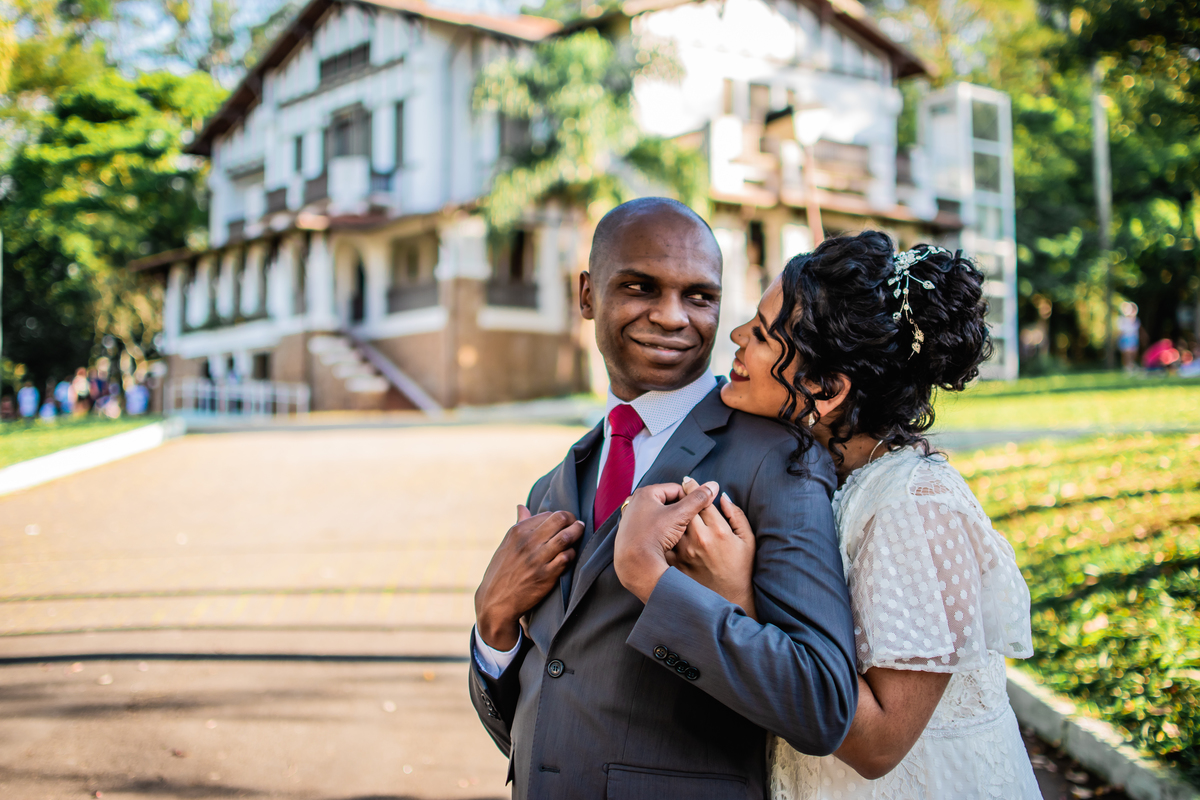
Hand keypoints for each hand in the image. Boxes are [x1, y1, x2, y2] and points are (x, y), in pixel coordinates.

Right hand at [475, 505, 582, 650]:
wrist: (496, 601)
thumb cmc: (503, 570)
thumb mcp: (506, 544)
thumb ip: (519, 524)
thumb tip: (521, 506)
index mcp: (517, 531)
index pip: (548, 514)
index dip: (559, 516)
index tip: (564, 521)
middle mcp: (527, 542)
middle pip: (560, 520)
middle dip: (572, 519)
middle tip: (577, 524)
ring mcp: (537, 559)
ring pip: (566, 537)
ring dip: (577, 532)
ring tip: (580, 532)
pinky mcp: (546, 575)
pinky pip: (567, 558)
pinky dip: (572, 553)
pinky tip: (570, 554)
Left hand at [614, 481, 718, 602]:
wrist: (635, 564)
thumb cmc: (654, 537)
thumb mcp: (680, 515)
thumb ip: (698, 499)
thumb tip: (713, 485)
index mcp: (646, 492)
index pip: (677, 490)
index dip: (690, 501)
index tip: (696, 514)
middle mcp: (635, 501)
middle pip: (668, 502)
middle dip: (680, 512)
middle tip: (687, 525)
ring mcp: (632, 517)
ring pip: (661, 515)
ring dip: (672, 522)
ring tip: (678, 534)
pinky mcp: (631, 532)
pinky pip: (652, 526)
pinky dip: (661, 531)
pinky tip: (666, 541)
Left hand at [671, 477, 757, 618]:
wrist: (725, 598)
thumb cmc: (740, 570)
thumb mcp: (747, 542)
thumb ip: (737, 516)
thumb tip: (722, 497)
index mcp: (717, 530)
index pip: (701, 500)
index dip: (695, 487)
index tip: (690, 480)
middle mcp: (698, 538)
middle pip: (683, 507)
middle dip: (680, 494)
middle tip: (677, 487)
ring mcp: (683, 550)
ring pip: (671, 521)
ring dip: (668, 510)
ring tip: (670, 507)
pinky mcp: (673, 560)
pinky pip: (664, 539)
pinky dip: (661, 531)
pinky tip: (663, 529)